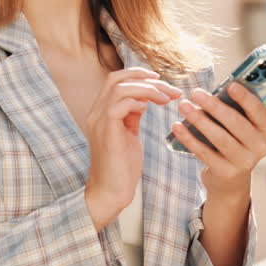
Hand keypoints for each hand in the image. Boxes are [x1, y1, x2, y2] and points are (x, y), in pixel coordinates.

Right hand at [83, 67, 182, 230]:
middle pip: (116, 78)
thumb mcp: (128, 134)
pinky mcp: (106, 131)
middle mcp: (96, 112)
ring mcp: (99, 120)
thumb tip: (143, 100)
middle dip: (145, 77)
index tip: (161, 82)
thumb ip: (132, 115)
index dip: (138, 75)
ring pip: (119, 88)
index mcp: (101, 111)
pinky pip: (120, 105)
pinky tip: (150, 109)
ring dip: (147, 89)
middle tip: (169, 88)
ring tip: (166, 99)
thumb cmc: (121, 166)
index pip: (116, 79)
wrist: (111, 190)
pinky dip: (138, 102)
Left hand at [170, 82, 265, 201]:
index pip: (259, 111)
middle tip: (196, 92)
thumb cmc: (236, 140)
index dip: (245, 97)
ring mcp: (244, 162)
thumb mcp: (247, 125)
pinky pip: (204, 152)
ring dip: (199, 120)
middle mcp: (260, 147)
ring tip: (183, 106)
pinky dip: (189, 138)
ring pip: (219, 138)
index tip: (230, 84)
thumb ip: (251, 106)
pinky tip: (177, 126)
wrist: (230, 179)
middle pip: (236, 123)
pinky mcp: (225, 172)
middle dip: (215, 106)